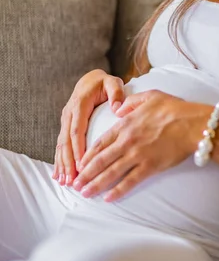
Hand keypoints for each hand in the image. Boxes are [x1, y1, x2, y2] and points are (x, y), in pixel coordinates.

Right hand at [53, 70, 124, 184]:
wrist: (89, 79)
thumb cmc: (103, 83)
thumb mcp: (112, 83)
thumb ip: (116, 93)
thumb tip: (118, 108)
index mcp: (79, 105)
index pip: (77, 130)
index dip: (78, 148)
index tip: (81, 164)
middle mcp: (69, 114)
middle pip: (66, 141)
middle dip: (68, 162)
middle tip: (72, 179)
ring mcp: (65, 121)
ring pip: (61, 145)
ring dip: (62, 164)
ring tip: (65, 181)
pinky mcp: (65, 126)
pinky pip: (60, 145)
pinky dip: (59, 160)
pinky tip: (59, 175)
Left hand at [72, 90, 210, 201]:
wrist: (192, 124)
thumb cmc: (174, 109)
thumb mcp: (150, 96)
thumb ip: (130, 102)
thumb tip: (118, 107)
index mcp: (125, 124)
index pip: (100, 142)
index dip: (88, 155)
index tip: (79, 164)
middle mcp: (127, 141)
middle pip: (100, 160)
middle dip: (86, 174)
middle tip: (75, 184)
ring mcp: (137, 155)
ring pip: (111, 173)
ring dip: (96, 184)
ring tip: (85, 193)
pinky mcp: (150, 167)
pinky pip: (130, 181)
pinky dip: (118, 191)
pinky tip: (108, 198)